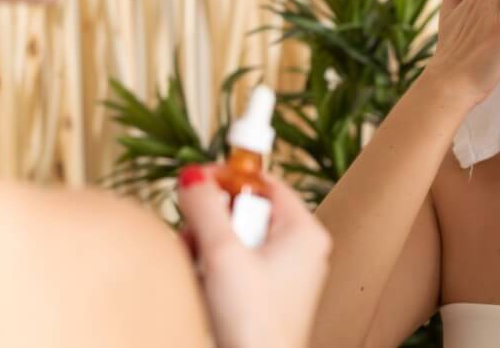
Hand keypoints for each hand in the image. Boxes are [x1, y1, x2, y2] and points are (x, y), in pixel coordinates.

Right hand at [177, 164, 330, 347]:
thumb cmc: (252, 324)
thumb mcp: (222, 254)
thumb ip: (205, 208)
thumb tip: (194, 175)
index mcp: (305, 232)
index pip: (266, 182)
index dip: (230, 177)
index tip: (196, 180)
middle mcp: (301, 250)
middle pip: (247, 213)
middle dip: (212, 224)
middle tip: (195, 239)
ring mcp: (286, 276)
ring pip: (237, 242)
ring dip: (208, 250)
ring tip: (199, 271)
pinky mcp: (268, 298)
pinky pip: (236, 268)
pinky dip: (214, 272)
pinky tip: (204, 289)